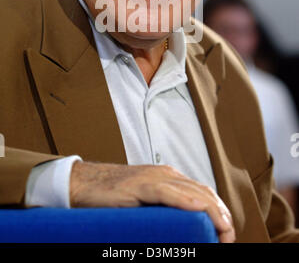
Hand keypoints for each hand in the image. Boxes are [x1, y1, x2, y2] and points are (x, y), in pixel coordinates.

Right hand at [70, 161, 234, 242]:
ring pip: (191, 190)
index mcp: (169, 179)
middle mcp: (165, 174)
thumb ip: (165, 210)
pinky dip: (184, 200)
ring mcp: (153, 177)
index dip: (219, 210)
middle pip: (203, 191)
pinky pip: (166, 191)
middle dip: (221, 213)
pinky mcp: (139, 184)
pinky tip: (197, 208)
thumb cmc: (113, 197)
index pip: (203, 192)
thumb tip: (185, 231)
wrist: (85, 184)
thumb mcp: (147, 204)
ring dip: (211, 210)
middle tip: (229, 236)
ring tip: (223, 228)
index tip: (226, 231)